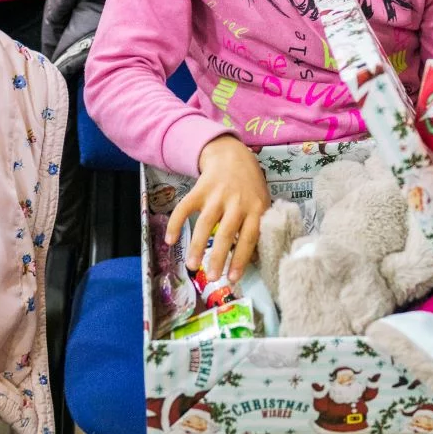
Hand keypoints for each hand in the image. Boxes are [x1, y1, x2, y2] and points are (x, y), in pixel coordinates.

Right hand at [166, 135, 269, 282]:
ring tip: (192, 265)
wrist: (233, 155)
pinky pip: (185, 207)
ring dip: (198, 245)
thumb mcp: (261, 202)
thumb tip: (252, 259)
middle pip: (227, 232)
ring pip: (206, 223)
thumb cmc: (250, 186)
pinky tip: (170, 240)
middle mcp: (236, 202)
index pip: (250, 237)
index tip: (233, 278)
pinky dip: (176, 223)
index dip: (241, 258)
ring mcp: (217, 195)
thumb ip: (258, 225)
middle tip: (212, 277)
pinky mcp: (200, 189)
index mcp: (256, 208)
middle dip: (219, 257)